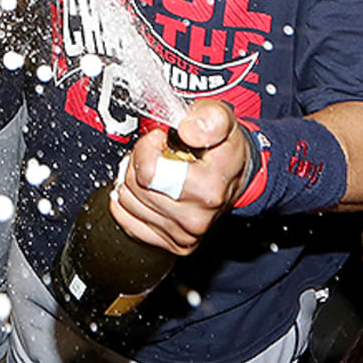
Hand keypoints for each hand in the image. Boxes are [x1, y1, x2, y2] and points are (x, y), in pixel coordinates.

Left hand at [108, 100, 250, 254]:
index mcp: (208, 188)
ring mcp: (186, 234)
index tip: (159, 139)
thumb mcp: (223, 120)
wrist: (235, 176)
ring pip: (127, 201)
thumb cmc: (224, 147)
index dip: (147, 148)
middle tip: (158, 152)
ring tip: (155, 169)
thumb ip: (209, 118)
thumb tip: (188, 130)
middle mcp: (197, 217)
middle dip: (138, 161)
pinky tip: (146, 188)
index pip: (148, 172)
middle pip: (135, 185)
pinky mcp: (175, 244)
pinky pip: (127, 220)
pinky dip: (129, 200)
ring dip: (133, 179)